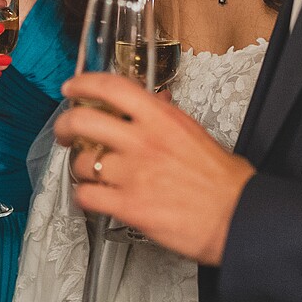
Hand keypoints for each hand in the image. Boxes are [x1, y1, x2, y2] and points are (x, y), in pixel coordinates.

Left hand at [55, 73, 252, 265]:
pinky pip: (86, 195)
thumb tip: (153, 102)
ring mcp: (133, 174)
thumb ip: (166, 117)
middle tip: (64, 132)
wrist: (237, 217)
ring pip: (81, 162)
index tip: (72, 88)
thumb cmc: (223, 181)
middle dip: (65, 125)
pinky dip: (83, 196)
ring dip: (79, 167)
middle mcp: (142, 141)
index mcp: (161, 118)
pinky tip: (93, 196)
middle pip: (83, 121)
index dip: (83, 84)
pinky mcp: (128, 205)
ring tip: (88, 171)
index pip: (111, 87)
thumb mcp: (193, 133)